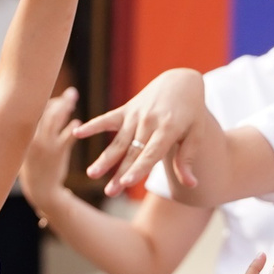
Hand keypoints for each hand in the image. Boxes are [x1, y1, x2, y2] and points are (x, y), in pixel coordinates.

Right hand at [20, 88, 83, 224]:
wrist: (40, 190)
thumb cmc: (33, 168)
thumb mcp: (25, 149)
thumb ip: (31, 131)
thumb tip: (39, 114)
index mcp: (22, 135)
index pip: (33, 110)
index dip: (45, 102)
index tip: (56, 99)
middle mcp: (32, 136)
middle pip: (46, 110)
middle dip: (59, 100)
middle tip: (71, 93)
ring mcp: (45, 143)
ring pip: (56, 118)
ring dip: (66, 107)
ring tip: (73, 99)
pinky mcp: (57, 152)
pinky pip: (68, 134)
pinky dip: (73, 126)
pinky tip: (77, 121)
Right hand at [74, 67, 206, 195]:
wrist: (180, 81)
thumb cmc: (191, 112)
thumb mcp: (196, 133)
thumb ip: (188, 159)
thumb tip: (191, 185)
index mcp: (168, 129)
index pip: (151, 153)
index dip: (139, 169)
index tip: (127, 183)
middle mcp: (149, 121)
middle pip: (132, 152)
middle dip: (120, 173)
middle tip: (110, 193)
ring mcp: (136, 114)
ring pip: (118, 141)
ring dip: (105, 159)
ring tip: (92, 174)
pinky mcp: (127, 108)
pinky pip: (108, 119)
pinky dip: (93, 125)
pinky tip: (77, 133)